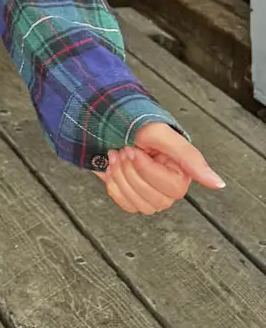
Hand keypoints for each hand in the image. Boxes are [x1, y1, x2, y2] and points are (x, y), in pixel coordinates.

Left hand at [98, 120, 224, 214]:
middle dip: (131, 172)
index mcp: (181, 172)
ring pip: (139, 205)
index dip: (147, 170)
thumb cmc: (136, 123)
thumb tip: (219, 184)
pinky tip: (111, 168)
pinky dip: (113, 185)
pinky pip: (125, 205)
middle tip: (123, 150)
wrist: (109, 121)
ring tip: (116, 155)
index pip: (172, 189)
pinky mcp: (133, 197)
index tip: (134, 149)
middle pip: (155, 201)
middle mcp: (169, 187)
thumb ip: (189, 157)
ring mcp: (151, 195)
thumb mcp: (162, 134)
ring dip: (120, 177)